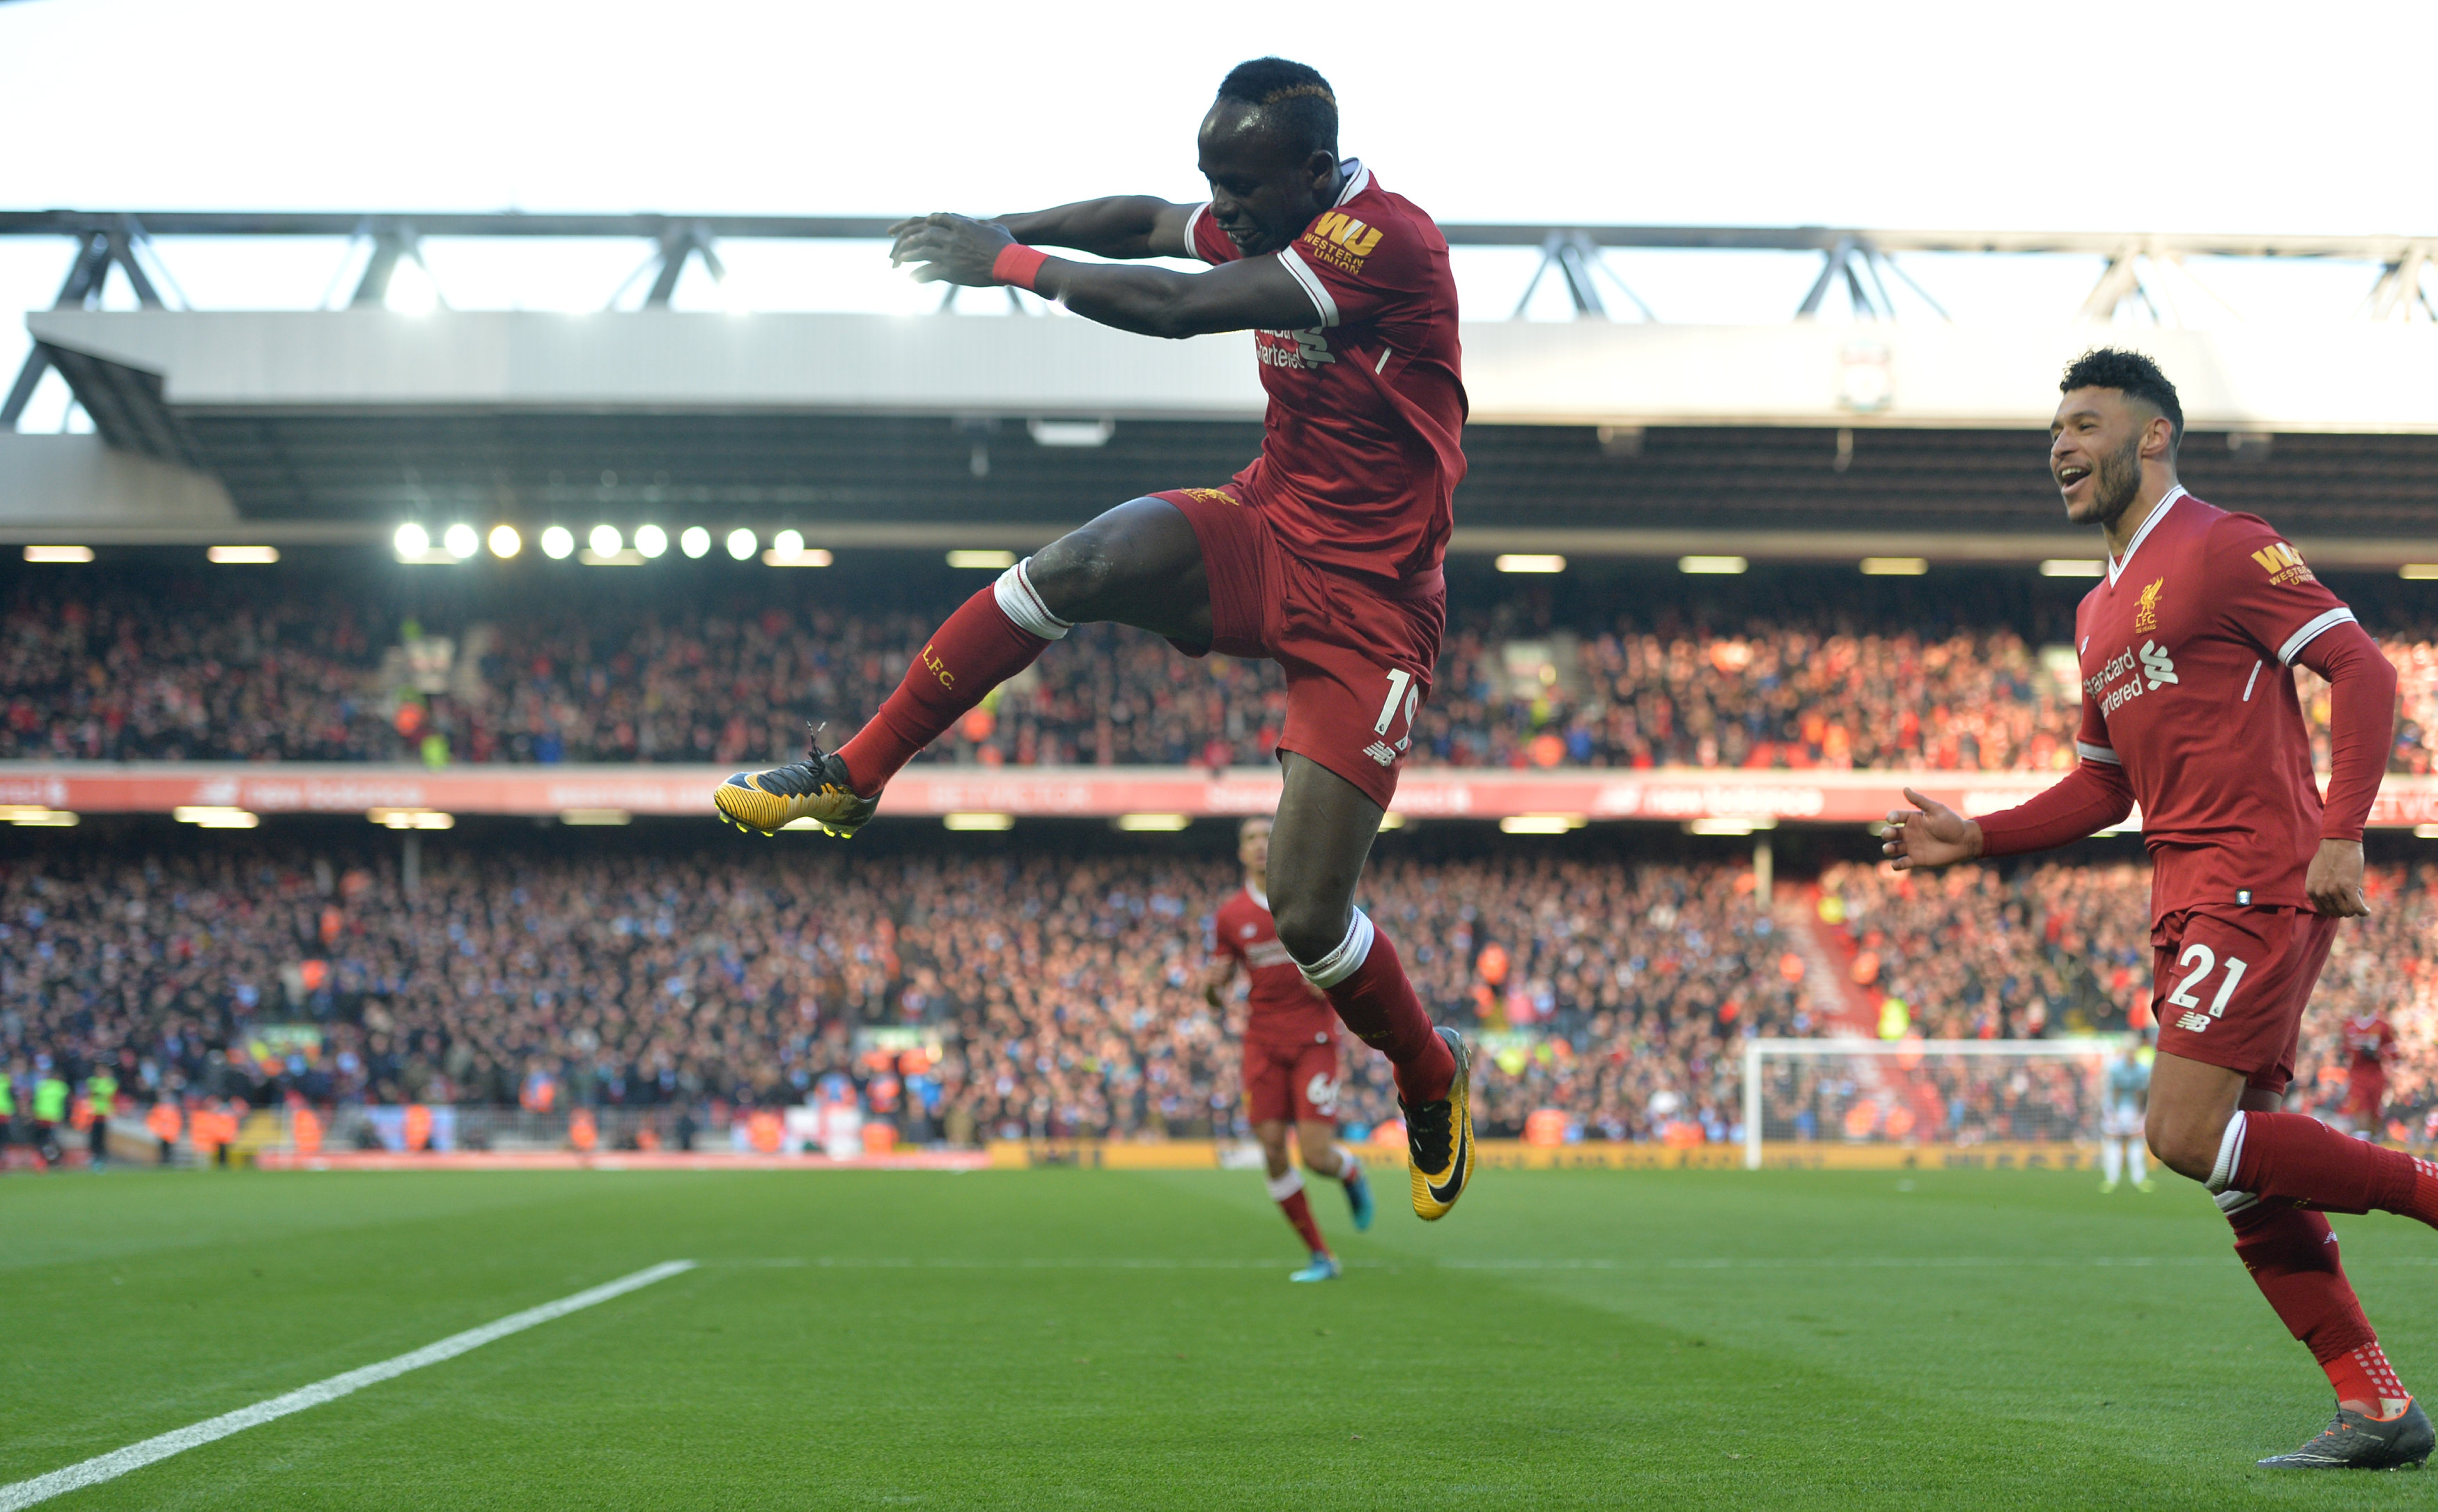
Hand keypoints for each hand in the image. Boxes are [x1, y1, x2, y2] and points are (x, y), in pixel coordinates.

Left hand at [889, 213, 1015, 286]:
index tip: (925, 223)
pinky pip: (926, 272)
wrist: (1008, 263)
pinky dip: (917, 275)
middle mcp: (951, 237)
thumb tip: (983, 224)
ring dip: (909, 254)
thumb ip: (985, 225)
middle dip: (912, 238)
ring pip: (921, 251)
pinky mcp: (949, 271)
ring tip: (900, 259)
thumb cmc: (1007, 246)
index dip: (930, 221)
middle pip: (925, 234)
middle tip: (904, 242)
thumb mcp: (996, 228)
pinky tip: (911, 278)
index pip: (939, 219)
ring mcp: (948, 254)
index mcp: (962, 225)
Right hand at [1881, 787, 1982, 871]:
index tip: (1893, 820)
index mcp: (1912, 819)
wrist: (1965, 841)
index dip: (1891, 817)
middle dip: (1886, 833)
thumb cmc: (1952, 823)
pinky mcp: (1917, 860)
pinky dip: (1896, 865)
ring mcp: (1912, 846)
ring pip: (1893, 848)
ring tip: (1889, 849)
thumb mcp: (1936, 810)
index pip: (1895, 816)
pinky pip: (1902, 863)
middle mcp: (1909, 832)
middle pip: (1890, 833)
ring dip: (1887, 848)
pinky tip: (1895, 864)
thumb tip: (1904, 788)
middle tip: (1891, 834)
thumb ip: (1920, 801)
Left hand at [2306, 838, 2369, 916]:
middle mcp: (2320, 893)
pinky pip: (2357, 907)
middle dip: (2346, 906)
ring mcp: (2334, 891)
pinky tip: (2367, 911)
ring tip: (2358, 893)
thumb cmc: (2329, 856)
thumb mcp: (2316, 874)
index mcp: (2311, 890)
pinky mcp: (2349, 887)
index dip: (2335, 908)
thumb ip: (2319, 888)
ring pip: (2348, 911)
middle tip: (2351, 893)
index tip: (2342, 901)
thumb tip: (2328, 901)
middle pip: (2337, 912)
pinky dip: (2363, 911)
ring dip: (2355, 906)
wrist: (2338, 842)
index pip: (2324, 911)